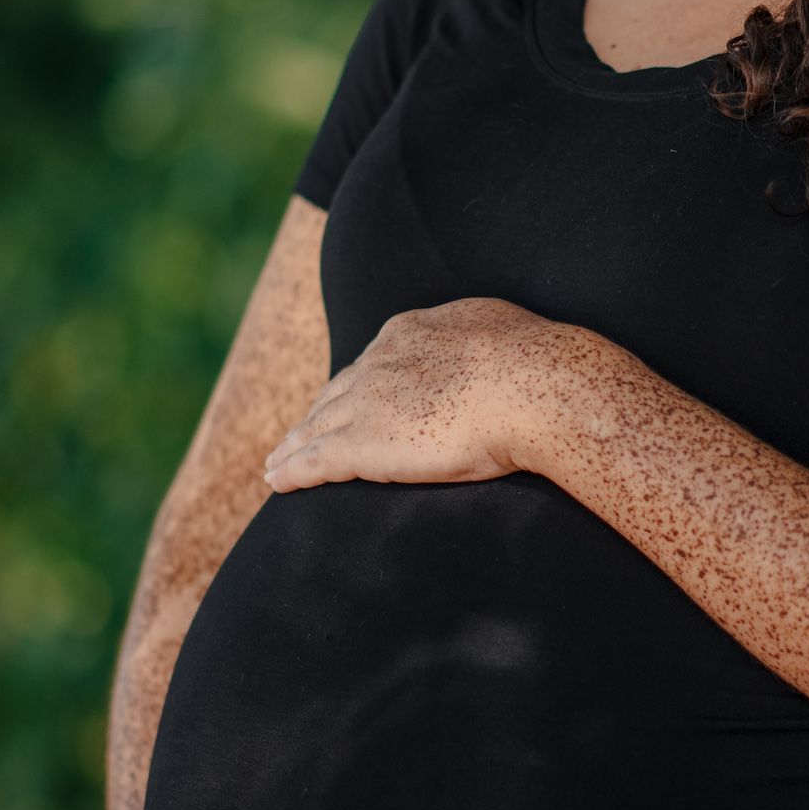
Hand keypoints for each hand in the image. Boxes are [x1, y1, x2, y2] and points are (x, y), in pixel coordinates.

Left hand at [262, 298, 565, 491]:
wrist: (530, 386)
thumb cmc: (532, 361)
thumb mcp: (495, 327)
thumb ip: (474, 338)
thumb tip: (482, 345)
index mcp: (409, 334)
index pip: (371, 365)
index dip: (355, 387)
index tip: (346, 402)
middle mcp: (378, 364)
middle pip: (334, 395)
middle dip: (315, 416)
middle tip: (298, 436)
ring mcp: (366, 404)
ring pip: (315, 428)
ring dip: (293, 446)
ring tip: (277, 463)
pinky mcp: (361, 445)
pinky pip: (314, 462)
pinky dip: (291, 472)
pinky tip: (276, 481)